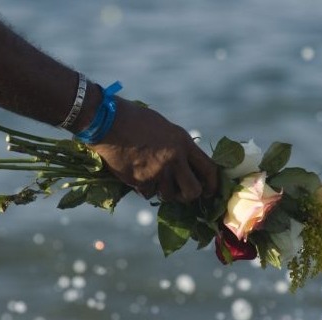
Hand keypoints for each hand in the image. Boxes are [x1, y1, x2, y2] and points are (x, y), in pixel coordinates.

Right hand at [90, 97, 217, 202]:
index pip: (209, 169)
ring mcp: (158, 172)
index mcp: (184, 143)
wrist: (109, 122)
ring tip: (153, 177)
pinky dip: (144, 189)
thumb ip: (179, 148)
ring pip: (168, 196)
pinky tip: (137, 174)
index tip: (208, 191)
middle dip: (188, 195)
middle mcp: (174, 159)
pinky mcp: (140, 181)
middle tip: (180, 192)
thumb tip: (188, 167)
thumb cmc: (137, 121)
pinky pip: (148, 194)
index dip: (212, 184)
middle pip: (193, 191)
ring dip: (162, 191)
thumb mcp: (166, 129)